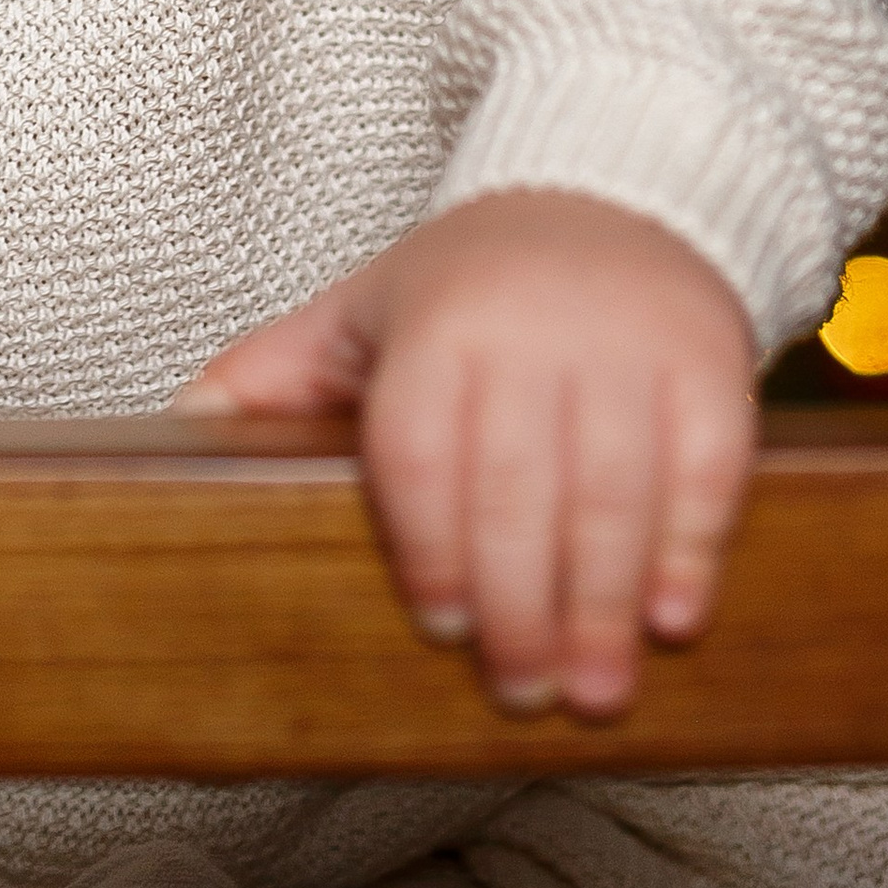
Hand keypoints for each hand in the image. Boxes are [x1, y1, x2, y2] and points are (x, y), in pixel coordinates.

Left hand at [180, 190, 755, 719]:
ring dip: (601, 604)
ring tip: (591, 692)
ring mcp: (626, 344)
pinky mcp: (709, 358)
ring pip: (613, 490)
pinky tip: (670, 617)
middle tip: (520, 693)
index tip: (442, 628)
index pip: (422, 448)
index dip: (429, 546)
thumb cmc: (474, 280)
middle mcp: (531, 330)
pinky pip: (707, 465)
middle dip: (519, 604)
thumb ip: (274, 374)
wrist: (615, 194)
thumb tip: (178, 431)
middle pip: (518, 486)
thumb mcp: (365, 309)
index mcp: (436, 324)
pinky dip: (690, 547)